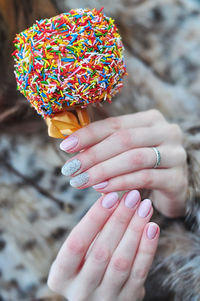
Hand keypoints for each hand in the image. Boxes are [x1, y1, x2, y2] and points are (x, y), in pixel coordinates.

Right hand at [47, 191, 158, 300]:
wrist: (99, 300)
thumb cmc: (85, 267)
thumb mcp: (79, 253)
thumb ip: (91, 231)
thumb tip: (108, 193)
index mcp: (60, 277)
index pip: (76, 243)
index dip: (94, 219)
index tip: (110, 196)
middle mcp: (80, 292)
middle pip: (101, 251)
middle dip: (119, 219)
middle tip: (132, 196)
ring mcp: (105, 299)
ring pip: (121, 261)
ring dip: (135, 230)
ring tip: (145, 206)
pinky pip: (139, 272)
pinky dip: (147, 248)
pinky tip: (152, 227)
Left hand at [60, 109, 187, 217]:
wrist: (172, 186)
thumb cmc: (143, 164)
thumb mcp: (126, 149)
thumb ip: (104, 144)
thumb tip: (70, 145)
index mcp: (151, 119)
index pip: (115, 124)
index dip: (88, 134)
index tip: (65, 147)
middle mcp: (166, 131)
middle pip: (123, 140)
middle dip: (92, 155)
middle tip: (70, 169)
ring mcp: (175, 154)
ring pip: (133, 159)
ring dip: (102, 171)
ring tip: (81, 181)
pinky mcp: (177, 178)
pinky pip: (144, 178)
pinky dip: (120, 183)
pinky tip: (101, 189)